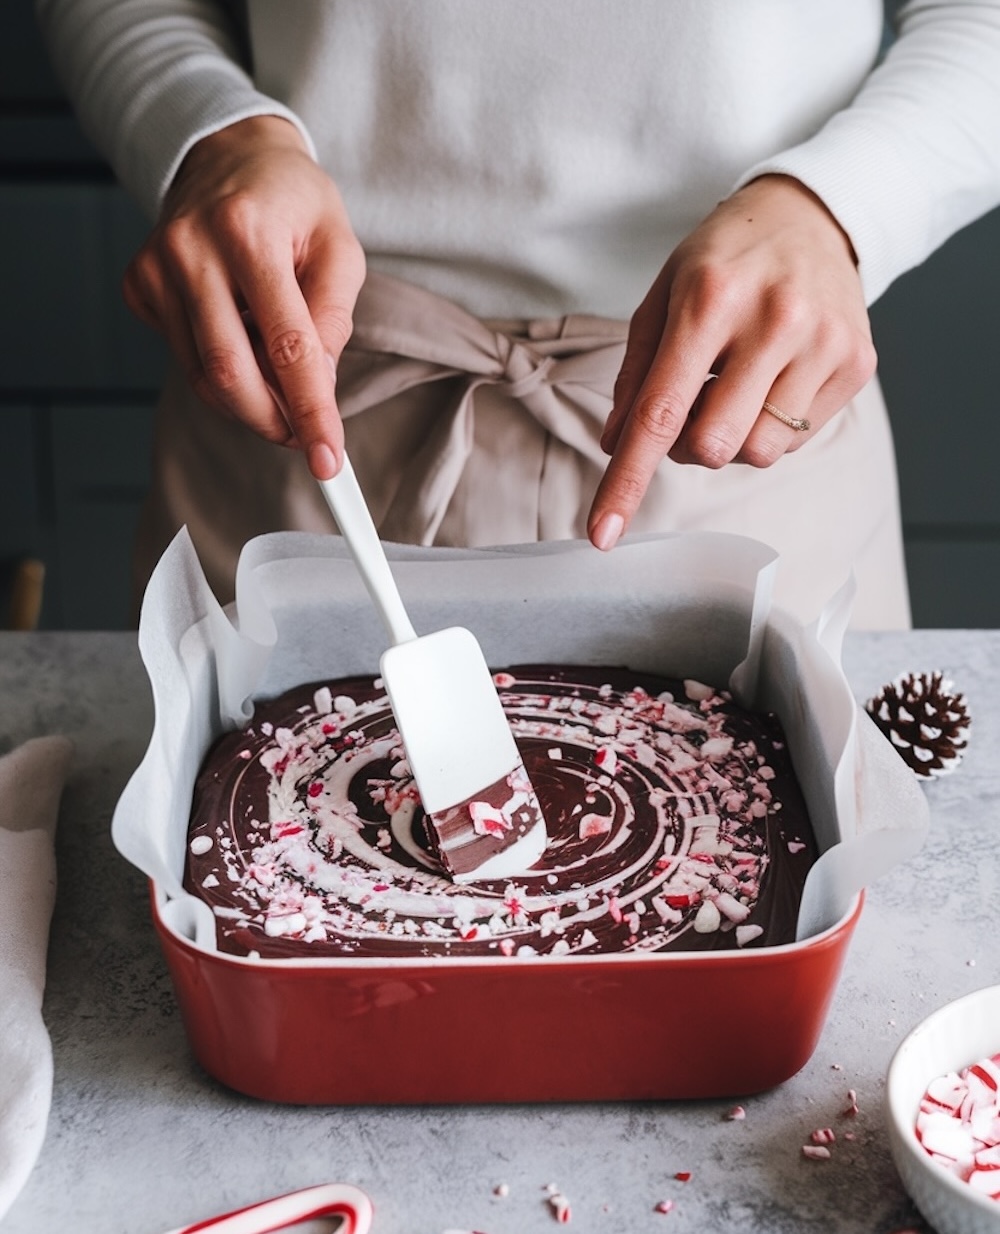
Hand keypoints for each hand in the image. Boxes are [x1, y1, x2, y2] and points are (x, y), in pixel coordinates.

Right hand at [122, 115, 365, 478]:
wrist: (229, 153)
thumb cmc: (293, 203)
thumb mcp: (339, 248)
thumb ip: (332, 319)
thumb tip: (318, 388)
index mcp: (249, 233)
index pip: (287, 347)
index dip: (311, 412)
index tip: (329, 461)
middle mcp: (191, 249)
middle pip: (231, 374)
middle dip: (273, 421)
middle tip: (303, 436)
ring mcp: (156, 267)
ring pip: (204, 375)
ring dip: (250, 398)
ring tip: (279, 376)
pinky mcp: (139, 283)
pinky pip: (184, 357)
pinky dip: (221, 368)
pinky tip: (239, 332)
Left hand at [587, 175, 876, 549]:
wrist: (812, 215)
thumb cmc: (725, 260)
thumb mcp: (663, 298)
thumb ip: (636, 375)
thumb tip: (617, 447)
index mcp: (711, 300)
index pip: (660, 412)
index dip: (628, 480)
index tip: (601, 532)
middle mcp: (774, 320)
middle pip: (712, 446)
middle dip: (687, 446)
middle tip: (691, 406)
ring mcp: (823, 342)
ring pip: (757, 453)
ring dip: (731, 440)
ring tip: (734, 390)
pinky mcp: (857, 361)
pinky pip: (796, 441)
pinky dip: (770, 427)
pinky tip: (772, 381)